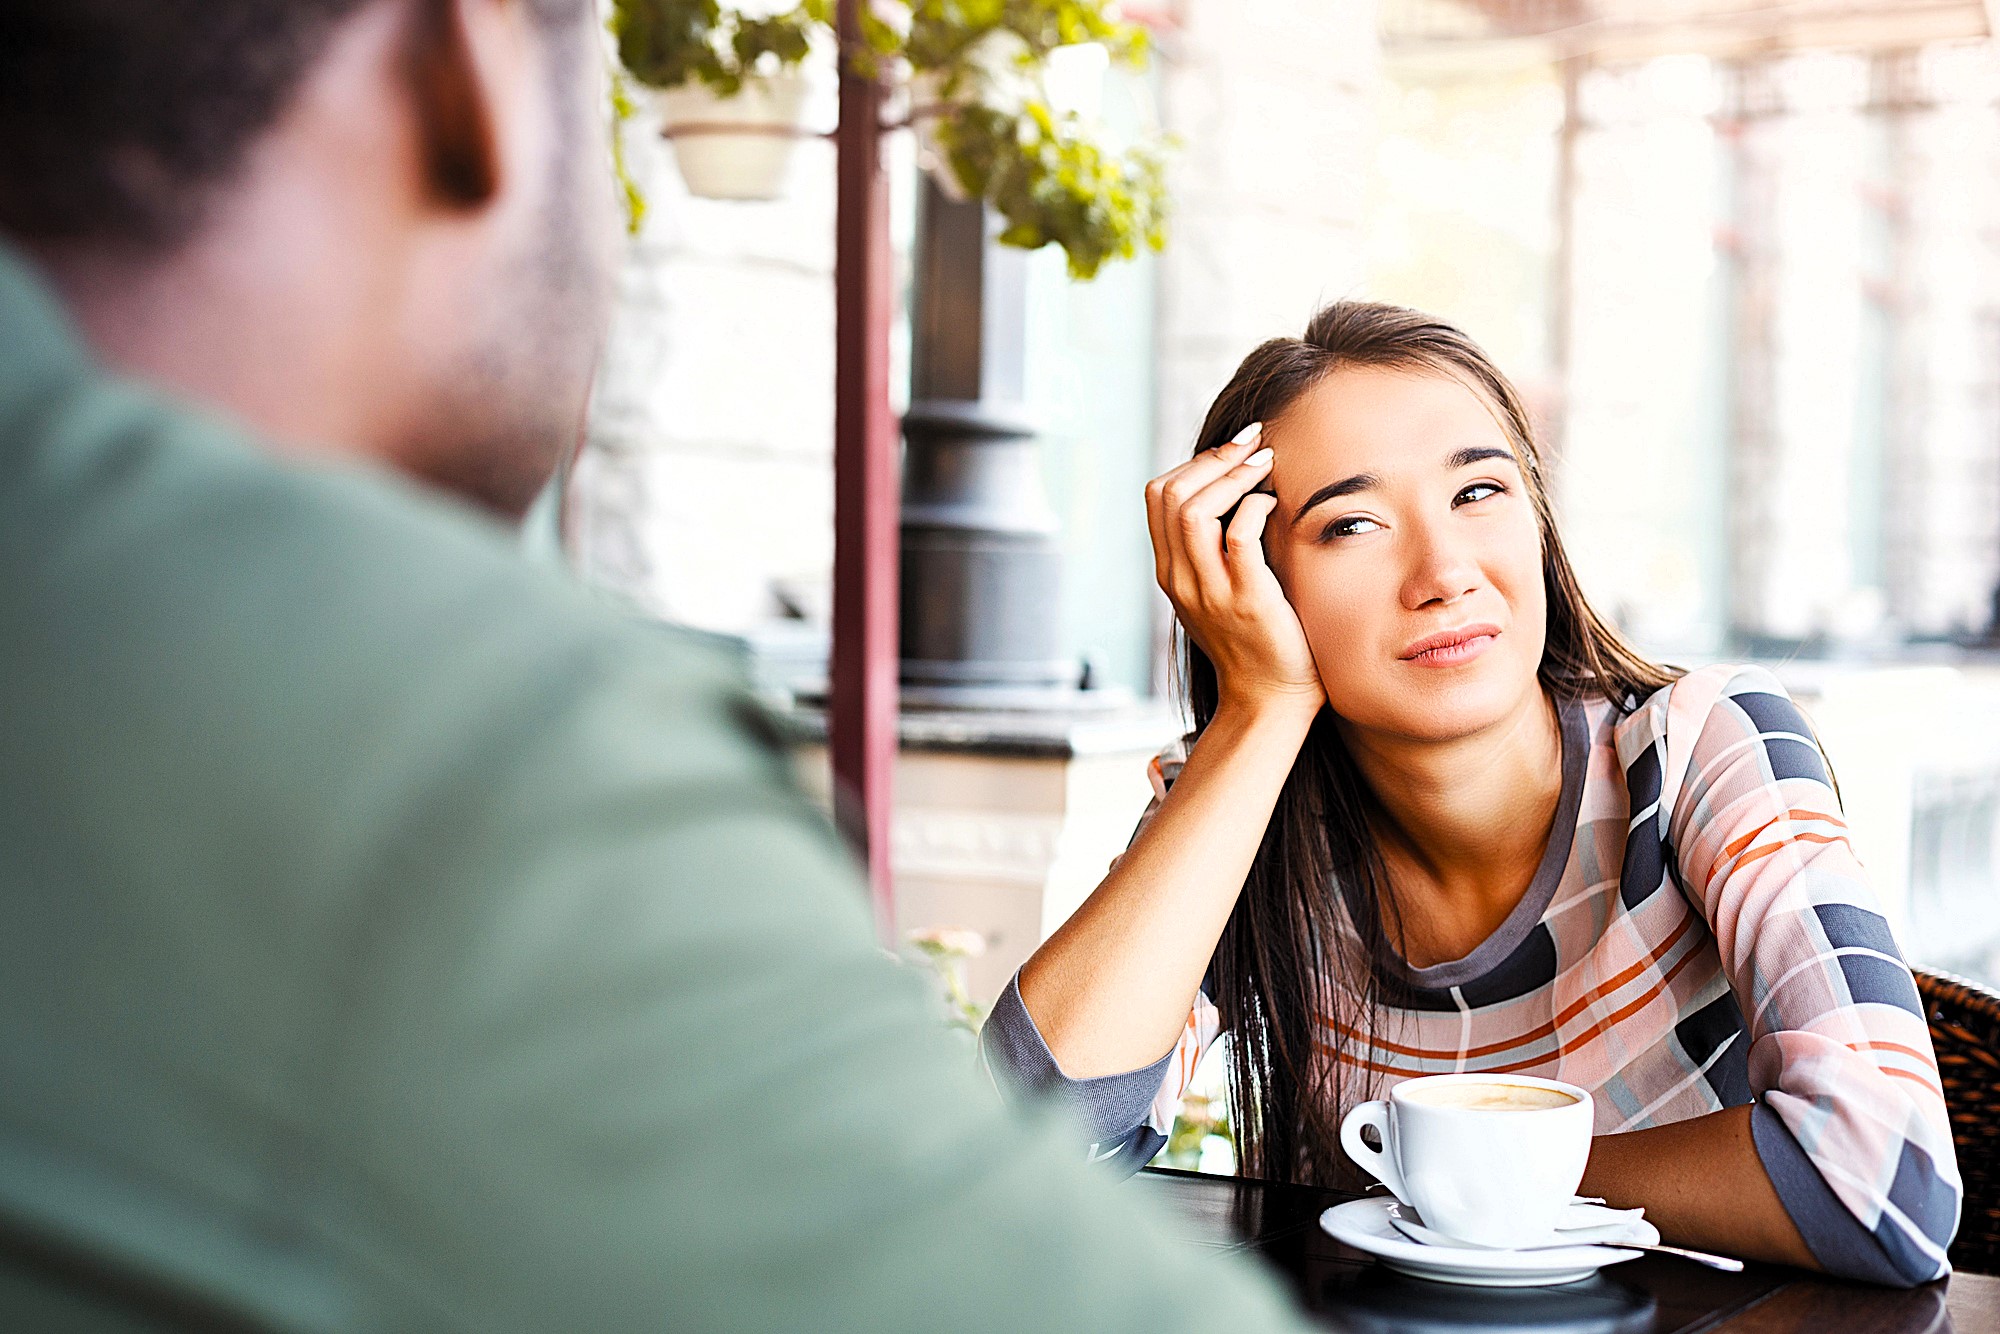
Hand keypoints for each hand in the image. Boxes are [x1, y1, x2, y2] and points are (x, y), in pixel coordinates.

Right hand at [1145, 423, 1324, 719]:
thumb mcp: (1217, 590)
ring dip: (1233, 476)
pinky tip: (1275, 502)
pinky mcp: (1247, 600)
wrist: (1268, 699)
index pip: (1158, 496)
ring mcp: (1209, 591)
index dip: (1193, 461)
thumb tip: (1236, 490)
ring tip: (1266, 462)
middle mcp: (1181, 579)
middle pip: (1171, 495)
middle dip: (1213, 458)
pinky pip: (1239, 537)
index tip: (1232, 449)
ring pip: (1194, 511)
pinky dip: (1256, 507)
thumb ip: (1212, 550)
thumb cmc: (1255, 640)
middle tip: (1253, 442)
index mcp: (1170, 572)